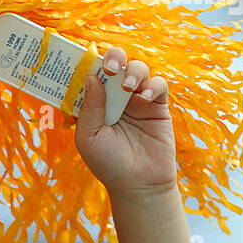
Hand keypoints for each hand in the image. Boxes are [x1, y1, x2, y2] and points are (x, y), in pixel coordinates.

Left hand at [74, 46, 175, 199]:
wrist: (139, 184)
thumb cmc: (108, 164)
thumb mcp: (89, 138)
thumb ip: (89, 109)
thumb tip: (92, 78)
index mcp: (95, 104)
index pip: (92, 75)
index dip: (88, 64)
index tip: (84, 58)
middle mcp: (115, 97)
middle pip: (116, 65)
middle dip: (113, 58)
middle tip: (110, 66)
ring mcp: (137, 99)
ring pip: (137, 69)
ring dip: (133, 71)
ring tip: (128, 87)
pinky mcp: (158, 105)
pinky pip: (159, 84)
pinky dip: (154, 85)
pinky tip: (146, 98)